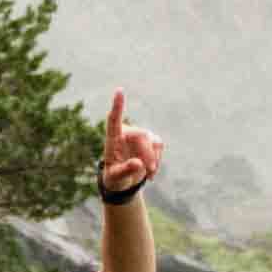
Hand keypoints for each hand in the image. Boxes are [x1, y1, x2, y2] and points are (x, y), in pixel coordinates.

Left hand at [100, 89, 165, 205]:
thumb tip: (138, 164)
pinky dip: (158, 160)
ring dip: (153, 159)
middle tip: (148, 171)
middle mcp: (126, 132)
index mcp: (112, 138)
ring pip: (153, 141)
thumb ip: (125, 171)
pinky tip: (151, 173)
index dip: (117, 105)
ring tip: (149, 174)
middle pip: (142, 135)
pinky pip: (159, 146)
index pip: (114, 119)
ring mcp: (139, 135)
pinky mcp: (150, 140)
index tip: (119, 90)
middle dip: (147, 154)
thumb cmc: (114, 178)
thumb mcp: (115, 178)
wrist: (124, 181)